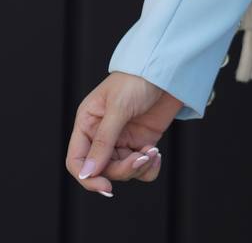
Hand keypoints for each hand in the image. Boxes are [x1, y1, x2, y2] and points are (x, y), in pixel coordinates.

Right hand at [66, 72, 181, 196]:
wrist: (169, 68)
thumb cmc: (138, 78)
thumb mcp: (118, 107)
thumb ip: (103, 141)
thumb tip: (87, 173)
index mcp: (87, 123)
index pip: (77, 160)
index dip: (87, 178)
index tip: (106, 187)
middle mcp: (102, 135)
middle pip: (102, 170)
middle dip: (122, 170)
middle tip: (141, 158)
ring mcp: (123, 139)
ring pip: (122, 171)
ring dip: (138, 168)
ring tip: (153, 153)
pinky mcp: (142, 142)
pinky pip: (141, 167)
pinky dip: (149, 168)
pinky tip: (157, 156)